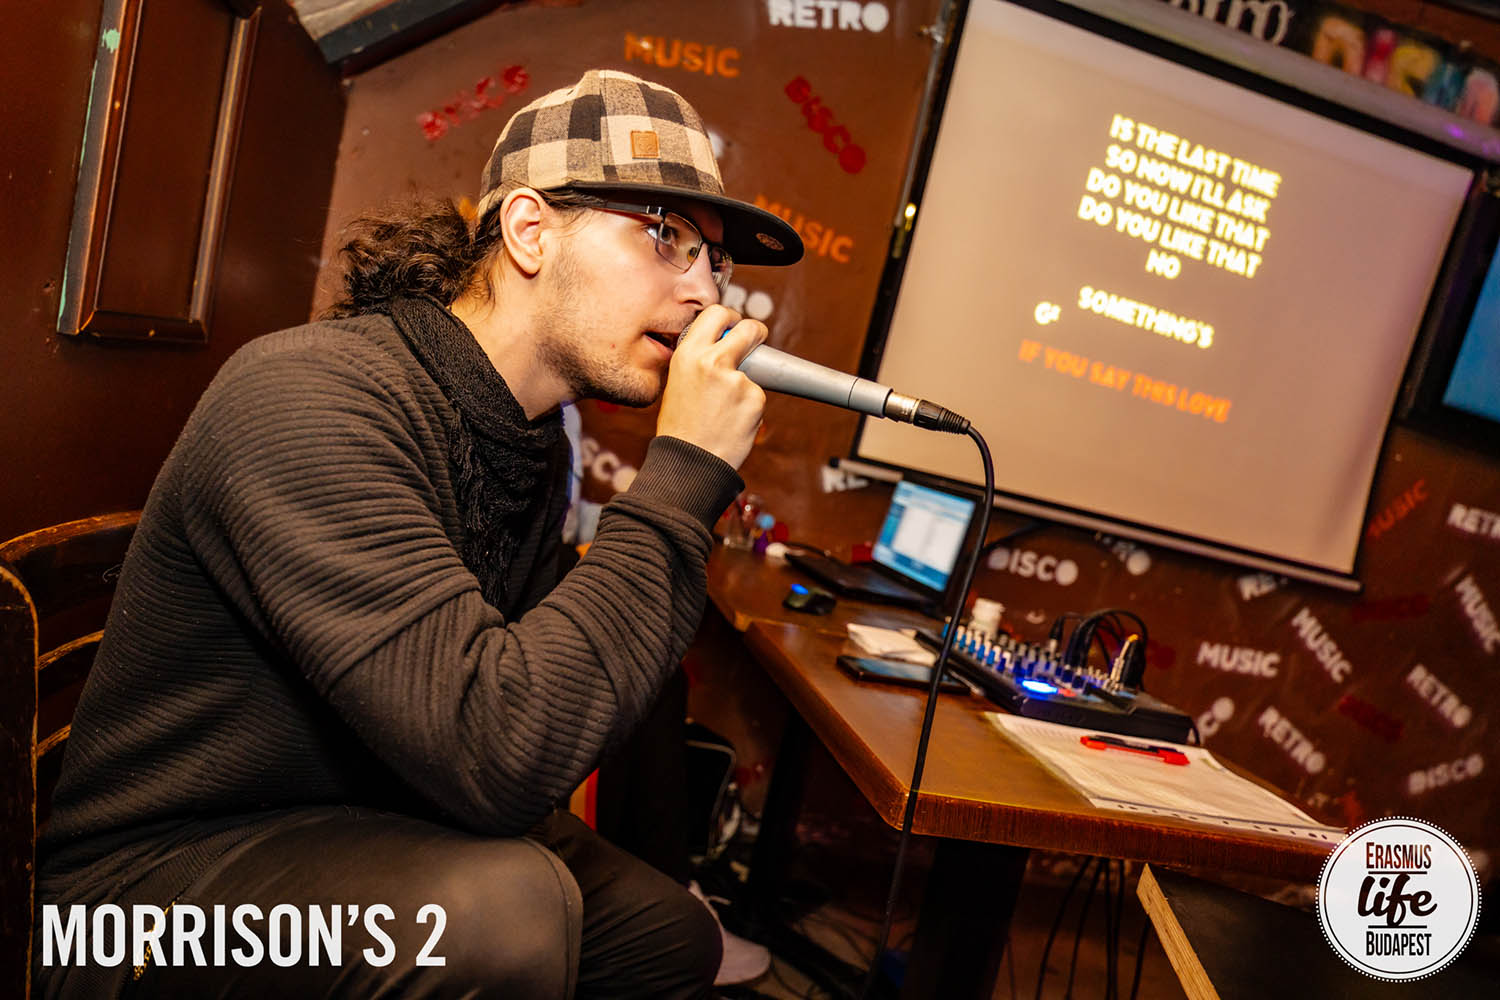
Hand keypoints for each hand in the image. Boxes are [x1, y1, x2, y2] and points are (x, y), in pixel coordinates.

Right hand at [656, 305, 767, 469]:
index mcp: (688, 354)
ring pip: (753, 373)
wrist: (689, 463)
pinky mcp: (755, 399)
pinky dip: (749, 409)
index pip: (718, 313)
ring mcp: (737, 380)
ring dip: (744, 388)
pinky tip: (731, 423)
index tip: (736, 325)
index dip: (732, 318)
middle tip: (757, 340)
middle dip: (757, 333)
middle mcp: (712, 361)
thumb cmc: (680, 427)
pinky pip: (756, 398)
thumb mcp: (678, 383)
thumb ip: (699, 361)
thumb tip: (723, 347)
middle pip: (750, 328)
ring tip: (722, 413)